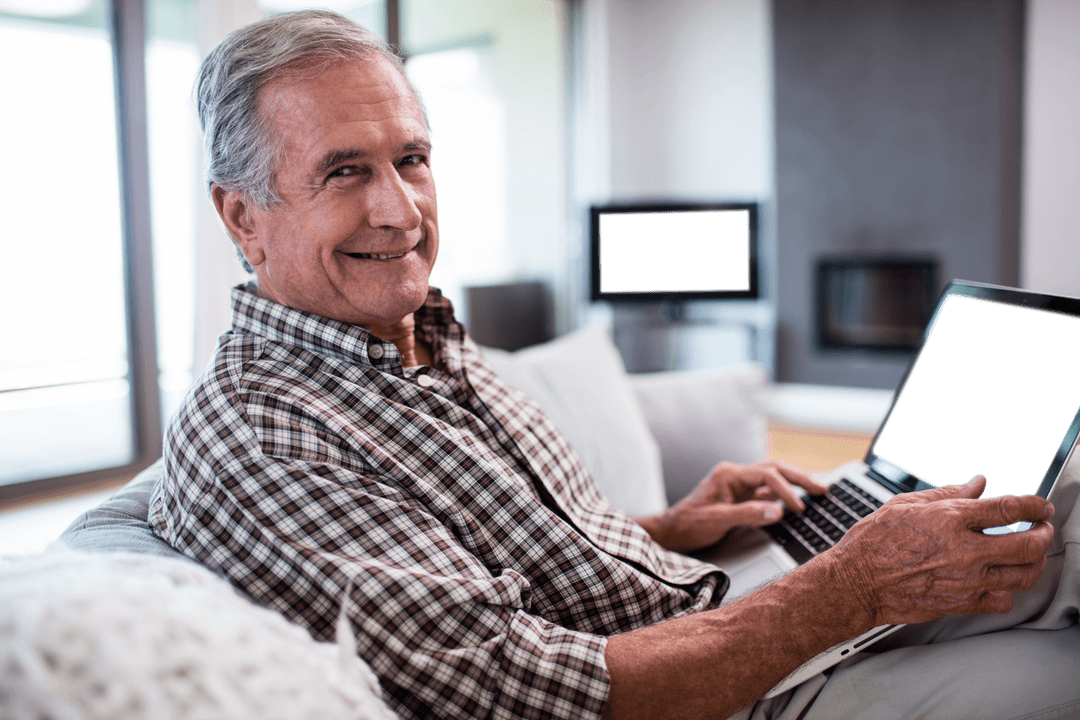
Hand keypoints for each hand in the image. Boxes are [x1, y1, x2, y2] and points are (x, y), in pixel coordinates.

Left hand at [639, 460, 827, 552]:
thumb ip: (746, 514)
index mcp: (728, 474)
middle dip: (800, 478)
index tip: (798, 508)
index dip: (785, 490)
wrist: (673, 532)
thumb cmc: (688, 524)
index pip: (766, 475)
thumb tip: (777, 511)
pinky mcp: (742, 496)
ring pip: (774, 478)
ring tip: (819, 491)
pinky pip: (768, 491)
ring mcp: (740, 485)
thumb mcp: (715, 520)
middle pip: (774, 469)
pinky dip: (786, 494)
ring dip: (796, 483)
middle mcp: (736, 475)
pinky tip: (801, 499)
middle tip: (823, 490)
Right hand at [827, 475, 1054, 625]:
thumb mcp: (907, 504)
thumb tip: (977, 484)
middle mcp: (964, 550)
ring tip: (1029, 555)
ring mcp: (966, 580)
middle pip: (1029, 544)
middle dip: (1043, 533)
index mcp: (950, 519)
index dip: (1035, 505)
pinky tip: (1000, 580)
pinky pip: (1002, 600)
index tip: (1041, 506)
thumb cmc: (874, 542)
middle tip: (1042, 528)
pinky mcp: (961, 604)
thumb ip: (948, 493)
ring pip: (1023, 575)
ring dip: (1034, 563)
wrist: (856, 581)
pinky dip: (1008, 590)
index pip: (1010, 509)